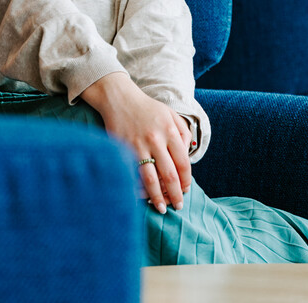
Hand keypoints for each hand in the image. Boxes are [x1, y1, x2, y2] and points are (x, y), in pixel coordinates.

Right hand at [80, 72, 191, 213]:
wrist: (119, 98)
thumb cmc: (147, 108)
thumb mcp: (170, 114)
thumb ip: (182, 132)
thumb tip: (188, 154)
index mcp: (170, 131)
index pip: (183, 163)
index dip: (186, 180)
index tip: (186, 190)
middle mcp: (155, 140)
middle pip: (169, 175)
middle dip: (175, 194)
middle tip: (178, 206)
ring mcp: (138, 145)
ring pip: (150, 179)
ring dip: (157, 197)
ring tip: (161, 209)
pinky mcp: (123, 149)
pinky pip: (132, 174)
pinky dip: (138, 188)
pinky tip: (142, 197)